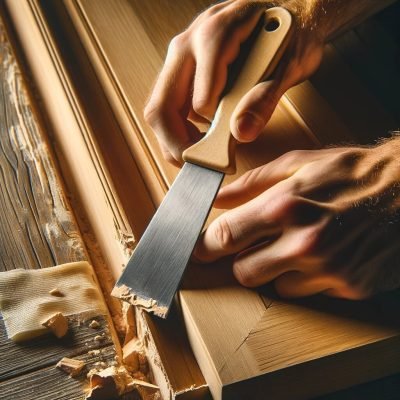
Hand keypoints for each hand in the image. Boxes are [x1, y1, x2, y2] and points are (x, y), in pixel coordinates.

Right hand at [144, 0, 324, 164]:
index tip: (222, 161)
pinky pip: (167, 104)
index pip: (198, 102)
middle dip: (175, 145)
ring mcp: (182, 54)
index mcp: (215, 36)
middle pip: (161, 107)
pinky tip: (201, 134)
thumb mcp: (290, 64)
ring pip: (159, 107)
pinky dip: (179, 127)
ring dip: (174, 138)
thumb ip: (264, 99)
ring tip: (200, 152)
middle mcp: (188, 43)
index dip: (206, 140)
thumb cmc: (293, 33)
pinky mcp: (182, 66)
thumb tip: (240, 134)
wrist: (289, 10)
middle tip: (199, 165)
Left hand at [193, 139, 399, 298]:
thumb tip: (217, 198)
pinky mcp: (349, 286)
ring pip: (276, 287)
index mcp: (285, 206)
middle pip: (244, 272)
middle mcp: (304, 243)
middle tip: (255, 244)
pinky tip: (322, 254)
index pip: (226, 237)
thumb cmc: (353, 171)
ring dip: (277, 270)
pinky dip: (306, 277)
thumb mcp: (300, 163)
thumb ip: (252, 183)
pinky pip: (308, 292)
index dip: (206, 244)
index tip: (199, 248)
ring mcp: (328, 269)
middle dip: (243, 260)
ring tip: (297, 245)